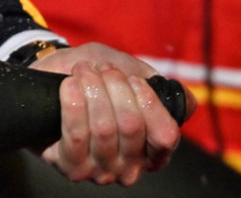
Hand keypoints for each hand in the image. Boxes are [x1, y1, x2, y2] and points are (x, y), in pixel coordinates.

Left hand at [30, 43, 181, 184]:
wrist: (51, 78)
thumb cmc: (94, 77)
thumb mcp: (128, 71)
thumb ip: (156, 84)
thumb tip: (189, 103)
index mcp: (152, 148)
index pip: (166, 135)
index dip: (148, 102)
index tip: (131, 79)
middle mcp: (131, 166)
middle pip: (132, 126)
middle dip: (115, 87)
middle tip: (102, 70)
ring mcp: (101, 171)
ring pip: (104, 129)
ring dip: (92, 90)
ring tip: (83, 72)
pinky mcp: (72, 167)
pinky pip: (77, 135)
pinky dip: (73, 103)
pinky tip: (69, 85)